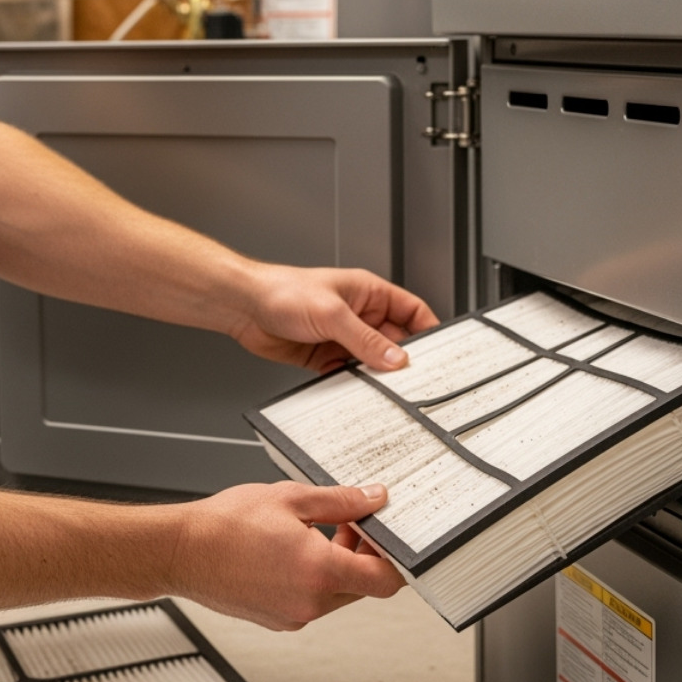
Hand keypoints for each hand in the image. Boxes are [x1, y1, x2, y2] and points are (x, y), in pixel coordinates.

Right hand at [168, 481, 405, 629]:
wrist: (180, 551)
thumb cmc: (223, 526)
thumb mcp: (291, 498)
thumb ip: (341, 501)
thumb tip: (373, 500)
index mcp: (319, 572)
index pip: (385, 580)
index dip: (396, 558)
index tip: (388, 536)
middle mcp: (309, 603)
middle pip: (363, 586)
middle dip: (364, 554)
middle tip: (349, 523)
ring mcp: (292, 616)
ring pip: (337, 595)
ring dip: (339, 566)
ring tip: (316, 532)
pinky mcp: (276, 620)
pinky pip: (312, 602)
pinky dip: (315, 579)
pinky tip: (294, 551)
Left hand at [229, 264, 439, 373]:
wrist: (244, 306)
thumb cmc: (282, 291)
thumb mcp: (332, 314)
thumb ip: (365, 339)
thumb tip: (395, 357)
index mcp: (368, 293)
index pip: (411, 310)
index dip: (427, 330)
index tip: (438, 353)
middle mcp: (358, 314)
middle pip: (393, 340)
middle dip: (401, 360)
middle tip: (411, 381)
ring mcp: (341, 336)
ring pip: (371, 360)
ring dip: (376, 374)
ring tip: (384, 390)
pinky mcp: (324, 355)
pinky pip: (347, 373)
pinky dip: (353, 384)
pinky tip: (355, 391)